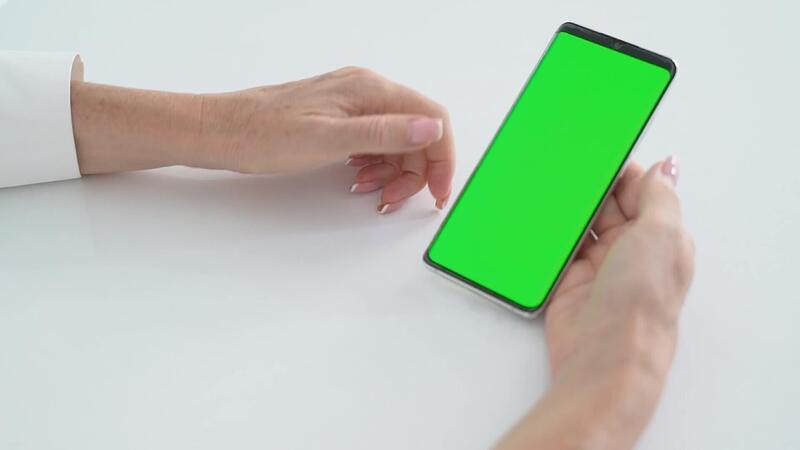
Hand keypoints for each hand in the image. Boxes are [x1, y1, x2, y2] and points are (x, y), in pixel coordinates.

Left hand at [71, 67, 454, 213]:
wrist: (221, 131)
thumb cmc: (264, 133)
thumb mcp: (328, 139)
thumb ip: (383, 133)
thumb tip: (431, 128)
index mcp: (370, 89)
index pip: (431, 117)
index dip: (442, 157)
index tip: (439, 191)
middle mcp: (366, 91)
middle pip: (417, 132)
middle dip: (415, 170)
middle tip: (395, 200)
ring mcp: (353, 103)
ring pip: (397, 140)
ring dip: (394, 172)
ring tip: (371, 191)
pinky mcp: (340, 117)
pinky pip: (375, 142)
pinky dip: (375, 165)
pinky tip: (357, 178)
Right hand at [497, 156, 694, 449]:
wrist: (605, 355)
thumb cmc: (640, 298)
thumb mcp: (661, 235)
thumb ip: (660, 196)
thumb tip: (668, 166)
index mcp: (661, 236)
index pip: (640, 191)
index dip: (620, 169)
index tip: (596, 146)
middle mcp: (631, 250)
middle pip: (607, 205)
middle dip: (589, 186)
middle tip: (563, 160)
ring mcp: (599, 267)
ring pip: (580, 225)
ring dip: (567, 208)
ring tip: (545, 182)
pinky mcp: (569, 282)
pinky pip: (557, 249)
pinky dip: (548, 233)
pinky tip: (535, 214)